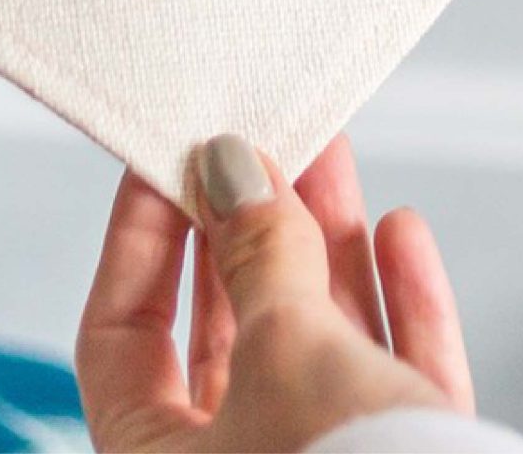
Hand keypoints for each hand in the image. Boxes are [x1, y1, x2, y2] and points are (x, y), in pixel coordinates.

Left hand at [77, 132, 472, 450]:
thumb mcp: (284, 346)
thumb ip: (257, 250)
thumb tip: (231, 165)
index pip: (120, 335)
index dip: (141, 238)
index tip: (171, 155)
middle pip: (227, 334)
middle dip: (253, 229)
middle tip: (264, 142)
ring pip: (317, 344)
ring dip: (330, 244)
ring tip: (334, 154)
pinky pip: (391, 379)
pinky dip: (398, 304)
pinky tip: (402, 230)